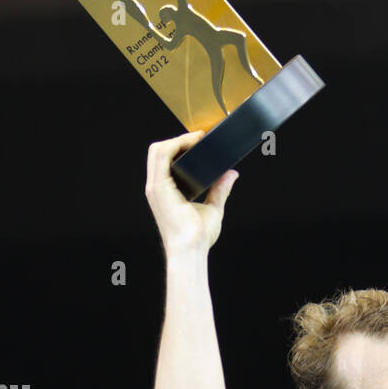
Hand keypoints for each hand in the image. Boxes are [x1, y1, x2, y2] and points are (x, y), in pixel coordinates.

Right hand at [145, 131, 238, 256]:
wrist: (191, 250)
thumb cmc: (198, 237)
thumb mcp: (213, 208)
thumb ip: (220, 190)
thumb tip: (231, 173)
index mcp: (166, 191)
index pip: (167, 161)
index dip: (181, 147)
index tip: (201, 142)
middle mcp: (157, 187)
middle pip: (159, 152)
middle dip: (178, 141)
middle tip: (199, 138)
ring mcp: (155, 187)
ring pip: (158, 150)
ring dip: (177, 140)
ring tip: (197, 139)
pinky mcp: (158, 187)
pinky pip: (162, 155)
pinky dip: (176, 144)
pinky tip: (192, 142)